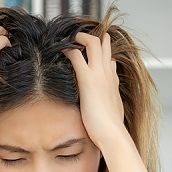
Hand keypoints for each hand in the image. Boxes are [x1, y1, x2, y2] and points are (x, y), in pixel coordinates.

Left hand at [63, 32, 124, 148]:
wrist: (113, 134)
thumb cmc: (110, 128)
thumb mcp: (113, 111)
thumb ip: (109, 101)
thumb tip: (106, 97)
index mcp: (113, 82)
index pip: (109, 60)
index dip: (102, 52)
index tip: (92, 50)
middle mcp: (107, 74)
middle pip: (103, 45)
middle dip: (90, 38)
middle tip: (77, 37)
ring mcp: (99, 75)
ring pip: (92, 43)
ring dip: (79, 38)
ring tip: (67, 38)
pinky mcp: (88, 80)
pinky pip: (76, 56)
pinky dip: (67, 49)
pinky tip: (59, 50)